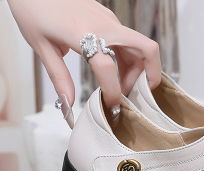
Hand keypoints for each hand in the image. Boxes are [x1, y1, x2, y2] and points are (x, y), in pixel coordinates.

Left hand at [8, 0, 160, 124]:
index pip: (108, 69)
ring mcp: (109, 20)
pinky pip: (128, 42)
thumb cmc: (32, 8)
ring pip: (140, 47)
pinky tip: (116, 71)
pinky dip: (129, 60)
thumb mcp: (42, 46)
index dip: (113, 92)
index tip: (111, 105)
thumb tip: (69, 102)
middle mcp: (103, 25)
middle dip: (149, 77)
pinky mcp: (108, 19)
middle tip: (135, 94)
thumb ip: (59, 76)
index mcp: (83, 34)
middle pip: (146, 50)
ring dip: (138, 71)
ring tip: (121, 86)